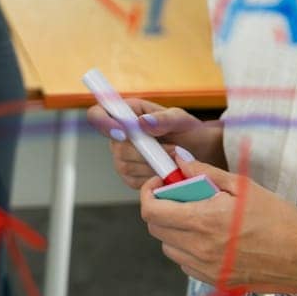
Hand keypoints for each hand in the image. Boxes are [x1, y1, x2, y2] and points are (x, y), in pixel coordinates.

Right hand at [87, 99, 224, 187]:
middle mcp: (118, 136)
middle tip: (172, 149)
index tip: (123, 132)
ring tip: (174, 159)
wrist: (199, 153)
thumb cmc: (187, 130)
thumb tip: (142, 122)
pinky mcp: (130, 177)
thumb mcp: (180, 119)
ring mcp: (122, 158)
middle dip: (144, 152)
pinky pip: (133, 181)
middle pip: (116, 147)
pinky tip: (166, 171)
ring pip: (125, 166)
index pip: (97, 115)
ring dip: (152, 165)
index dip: (103, 123)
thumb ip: (163, 119)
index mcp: (125, 113)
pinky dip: (152, 178)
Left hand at [138, 160, 296, 293]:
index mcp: (204, 220)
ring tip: (197, 216)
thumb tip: (178, 161)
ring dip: (173, 229)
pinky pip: (186, 263)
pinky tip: (209, 237)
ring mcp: (207, 269)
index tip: (160, 182)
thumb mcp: (243, 186)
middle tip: (181, 195)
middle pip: (156, 229)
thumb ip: (204, 172)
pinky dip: (188, 248)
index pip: (151, 211)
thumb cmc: (281, 219)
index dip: (149, 192)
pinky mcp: (216, 281)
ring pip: (169, 248)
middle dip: (161, 207)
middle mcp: (200, 248)